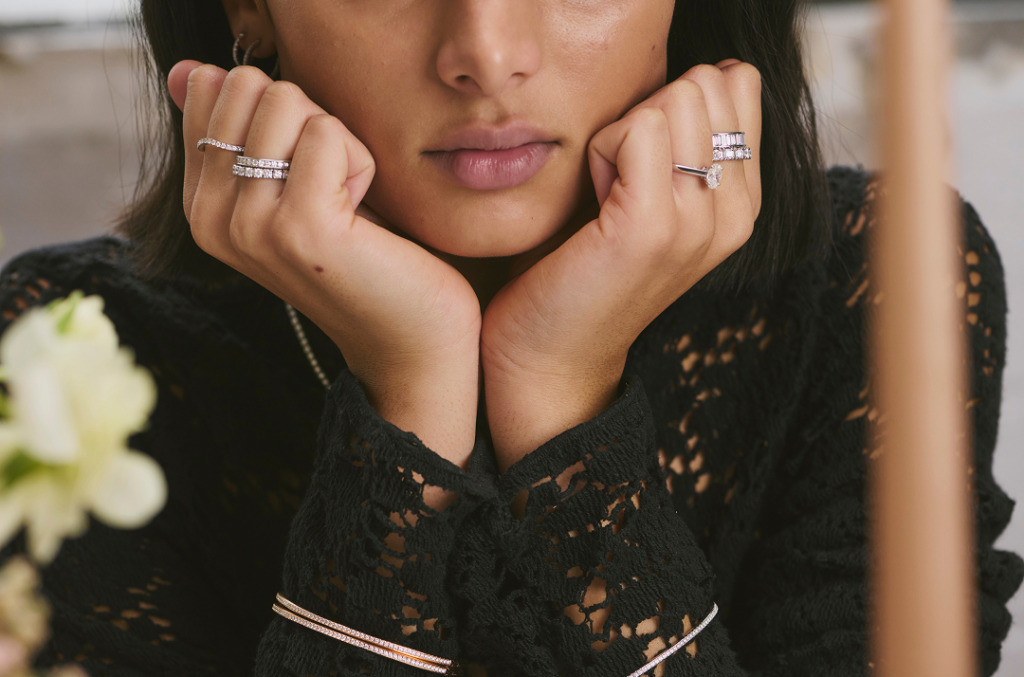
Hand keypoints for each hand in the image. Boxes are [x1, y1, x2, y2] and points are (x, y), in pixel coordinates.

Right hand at [167, 62, 479, 464]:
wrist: (409, 336)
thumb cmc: (366, 255)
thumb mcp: (295, 184)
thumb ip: (241, 128)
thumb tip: (190, 71)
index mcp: (200, 205)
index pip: (214, 88)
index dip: (282, 113)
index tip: (307, 175)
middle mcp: (210, 218)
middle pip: (250, 86)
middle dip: (309, 121)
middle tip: (334, 187)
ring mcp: (249, 226)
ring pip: (288, 102)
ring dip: (340, 143)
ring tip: (349, 204)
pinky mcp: (300, 228)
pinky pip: (328, 131)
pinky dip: (363, 161)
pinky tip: (364, 214)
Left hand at [481, 61, 761, 467]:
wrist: (551, 358)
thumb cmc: (582, 270)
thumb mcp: (649, 198)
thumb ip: (684, 143)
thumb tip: (705, 72)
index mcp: (742, 203)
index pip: (739, 84)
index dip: (673, 102)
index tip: (641, 163)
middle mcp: (737, 213)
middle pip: (705, 83)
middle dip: (647, 114)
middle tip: (617, 182)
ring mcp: (701, 222)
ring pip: (675, 99)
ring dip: (621, 133)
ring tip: (604, 196)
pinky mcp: (654, 227)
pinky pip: (638, 127)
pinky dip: (601, 150)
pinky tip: (592, 202)